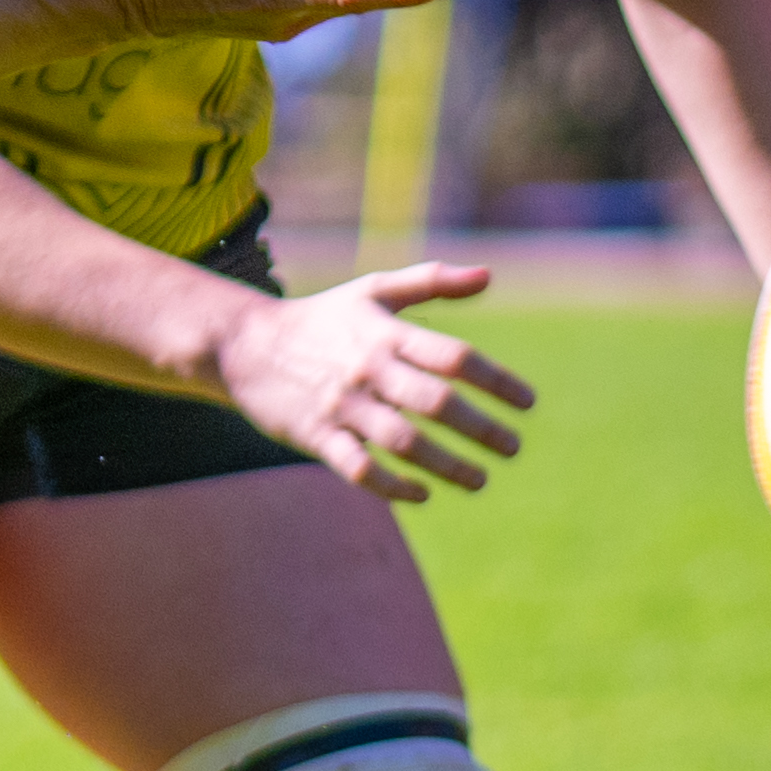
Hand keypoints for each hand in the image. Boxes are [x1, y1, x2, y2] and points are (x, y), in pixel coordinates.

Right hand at [214, 261, 531, 504]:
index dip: (497, 381)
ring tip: (479, 480)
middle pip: (436, 403)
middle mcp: (368, 369)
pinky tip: (422, 493)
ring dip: (447, 465)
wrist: (243, 344)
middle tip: (512, 448)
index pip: (454, 358)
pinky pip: (359, 469)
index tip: (526, 403)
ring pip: (403, 441)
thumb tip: (489, 276)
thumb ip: (431, 281)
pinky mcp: (316, 435)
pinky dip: (393, 486)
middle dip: (481, 429)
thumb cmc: (320, 318)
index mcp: (387, 333)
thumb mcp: (372, 290)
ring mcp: (342, 405)